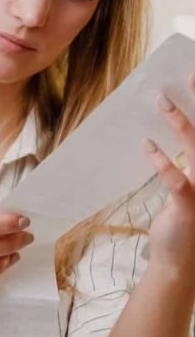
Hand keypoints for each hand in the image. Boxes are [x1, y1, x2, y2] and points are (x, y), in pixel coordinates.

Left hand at [143, 77, 194, 275]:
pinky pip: (177, 180)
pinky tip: (147, 144)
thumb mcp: (190, 184)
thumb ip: (186, 158)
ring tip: (161, 101)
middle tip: (189, 76)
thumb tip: (168, 121)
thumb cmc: (185, 217)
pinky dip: (162, 160)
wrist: (179, 260)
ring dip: (181, 123)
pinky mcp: (190, 207)